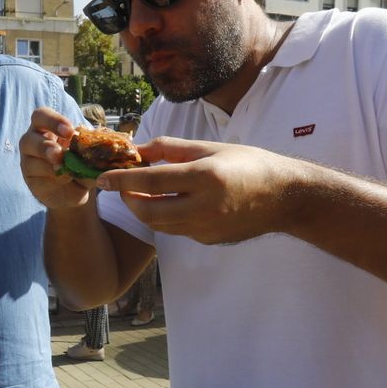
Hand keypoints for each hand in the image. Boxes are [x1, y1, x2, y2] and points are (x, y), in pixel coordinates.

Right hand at [18, 107, 95, 211]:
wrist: (75, 188)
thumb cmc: (78, 162)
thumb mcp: (86, 153)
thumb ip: (88, 148)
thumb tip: (96, 145)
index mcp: (45, 127)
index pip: (42, 115)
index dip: (54, 121)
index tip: (70, 132)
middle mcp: (32, 141)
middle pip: (28, 137)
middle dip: (45, 146)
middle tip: (59, 153)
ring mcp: (28, 160)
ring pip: (29, 160)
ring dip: (47, 164)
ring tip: (62, 168)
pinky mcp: (29, 178)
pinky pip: (36, 176)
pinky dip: (51, 176)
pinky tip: (63, 178)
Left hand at [95, 137, 294, 244]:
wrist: (284, 197)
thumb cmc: (248, 163)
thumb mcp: (210, 147)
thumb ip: (171, 149)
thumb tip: (138, 149)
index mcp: (205, 177)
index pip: (151, 182)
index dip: (122, 180)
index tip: (102, 177)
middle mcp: (205, 206)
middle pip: (148, 212)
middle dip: (128, 200)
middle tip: (120, 187)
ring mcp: (207, 227)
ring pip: (160, 225)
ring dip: (143, 211)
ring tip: (140, 194)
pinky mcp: (208, 240)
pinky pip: (177, 230)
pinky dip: (166, 217)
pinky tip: (170, 203)